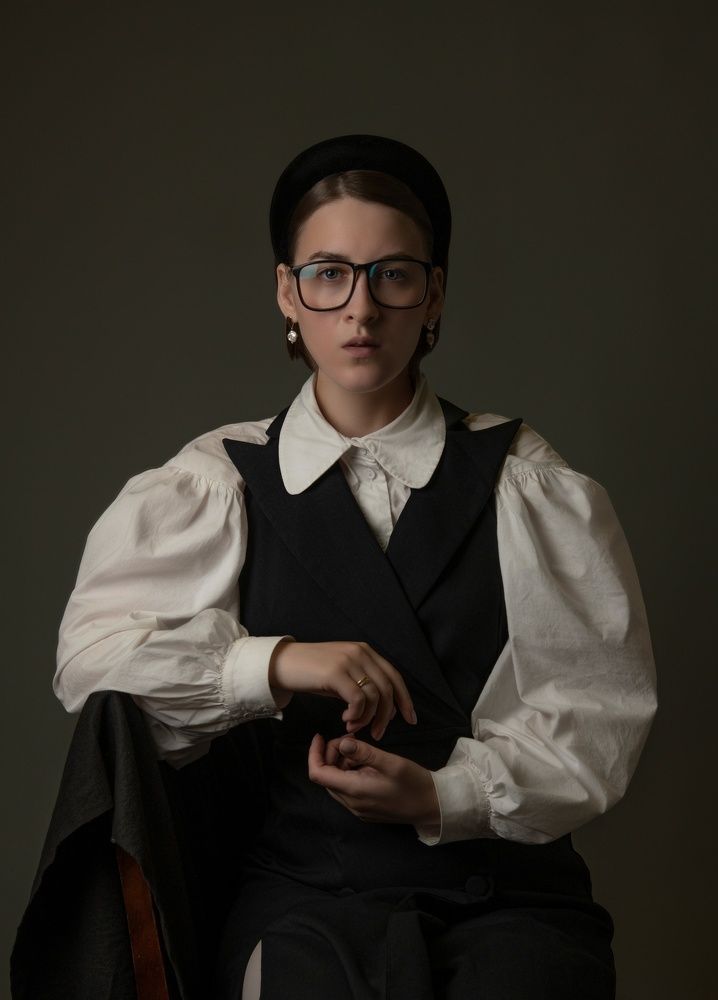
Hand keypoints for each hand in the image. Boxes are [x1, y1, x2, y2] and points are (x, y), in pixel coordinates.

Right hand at [269, 640, 416, 740]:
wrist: (282, 663)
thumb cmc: (311, 672)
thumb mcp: (342, 674)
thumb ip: (362, 683)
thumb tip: (383, 708)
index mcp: (365, 651)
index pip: (394, 676)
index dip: (405, 699)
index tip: (411, 719)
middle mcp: (360, 653)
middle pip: (388, 688)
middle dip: (387, 715)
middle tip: (379, 733)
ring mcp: (348, 661)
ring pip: (374, 696)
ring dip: (368, 718)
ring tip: (354, 728)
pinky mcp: (336, 672)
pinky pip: (358, 699)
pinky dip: (356, 715)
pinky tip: (346, 720)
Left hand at [307, 733, 439, 827]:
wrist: (433, 807)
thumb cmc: (414, 783)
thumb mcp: (391, 762)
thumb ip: (364, 752)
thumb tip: (342, 742)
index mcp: (354, 791)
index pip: (318, 774)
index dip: (314, 753)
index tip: (320, 735)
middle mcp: (351, 803)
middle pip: (326, 777)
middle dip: (330, 754)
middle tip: (351, 738)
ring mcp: (358, 809)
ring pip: (336, 782)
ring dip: (341, 763)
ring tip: (360, 748)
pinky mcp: (366, 810)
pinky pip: (348, 789)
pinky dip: (349, 772)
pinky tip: (366, 762)